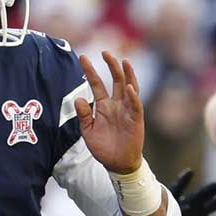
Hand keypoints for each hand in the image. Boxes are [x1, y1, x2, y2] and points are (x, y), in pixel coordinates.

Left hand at [75, 52, 144, 173]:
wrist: (118, 164)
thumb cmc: (103, 148)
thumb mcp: (88, 132)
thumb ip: (84, 115)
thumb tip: (79, 98)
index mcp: (103, 105)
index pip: (96, 83)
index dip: (90, 70)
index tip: (82, 56)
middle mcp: (116, 104)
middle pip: (115, 80)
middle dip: (111, 65)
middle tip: (104, 52)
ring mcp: (127, 110)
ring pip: (129, 87)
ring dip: (127, 75)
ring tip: (124, 62)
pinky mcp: (136, 119)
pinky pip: (136, 105)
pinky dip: (133, 96)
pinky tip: (129, 87)